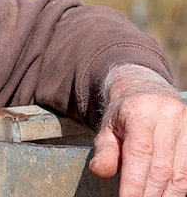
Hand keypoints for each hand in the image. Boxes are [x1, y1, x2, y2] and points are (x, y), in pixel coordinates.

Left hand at [90, 64, 186, 196]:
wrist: (147, 94)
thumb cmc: (124, 117)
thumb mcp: (107, 129)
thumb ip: (104, 151)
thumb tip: (101, 172)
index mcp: (140, 111)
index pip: (139, 151)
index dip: (134, 181)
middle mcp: (168, 115)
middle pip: (161, 167)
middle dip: (149, 193)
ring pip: (181, 174)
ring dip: (166, 195)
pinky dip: (179, 188)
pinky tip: (167, 195)